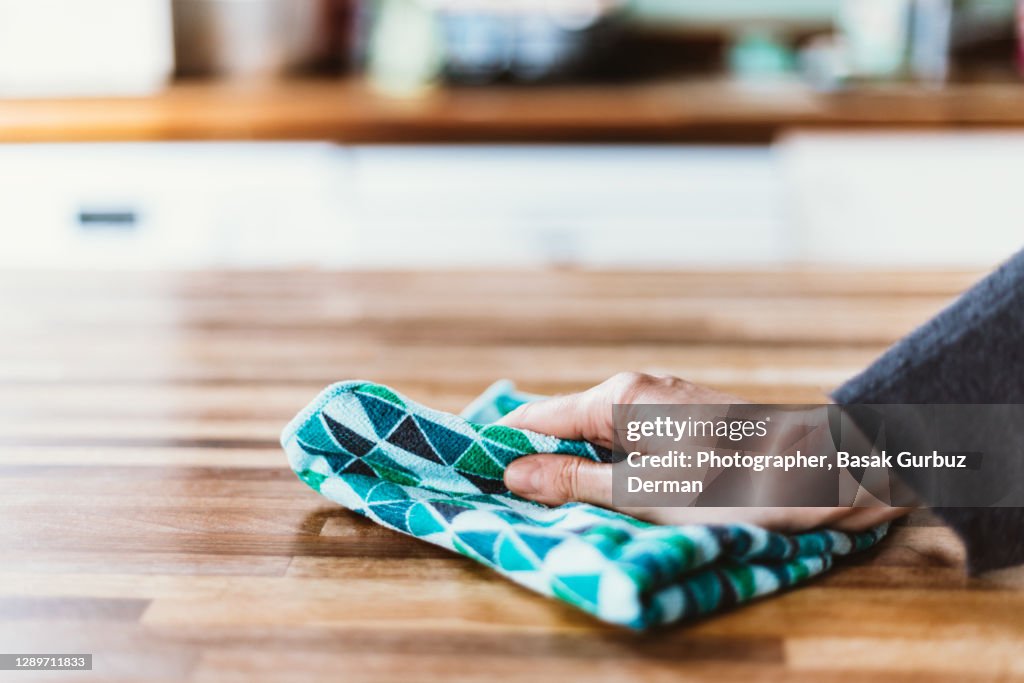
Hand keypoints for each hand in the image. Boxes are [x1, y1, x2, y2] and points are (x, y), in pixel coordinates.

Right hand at [498, 372, 910, 532]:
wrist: (833, 469)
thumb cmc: (740, 485)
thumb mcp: (648, 494)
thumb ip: (576, 482)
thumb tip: (514, 473)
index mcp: (617, 398)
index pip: (534, 417)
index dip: (503, 448)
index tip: (477, 479)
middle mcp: (636, 388)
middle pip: (565, 424)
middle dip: (541, 463)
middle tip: (521, 508)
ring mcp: (664, 399)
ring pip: (599, 433)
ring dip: (580, 468)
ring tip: (566, 509)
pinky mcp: (687, 416)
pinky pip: (630, 438)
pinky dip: (614, 465)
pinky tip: (619, 495)